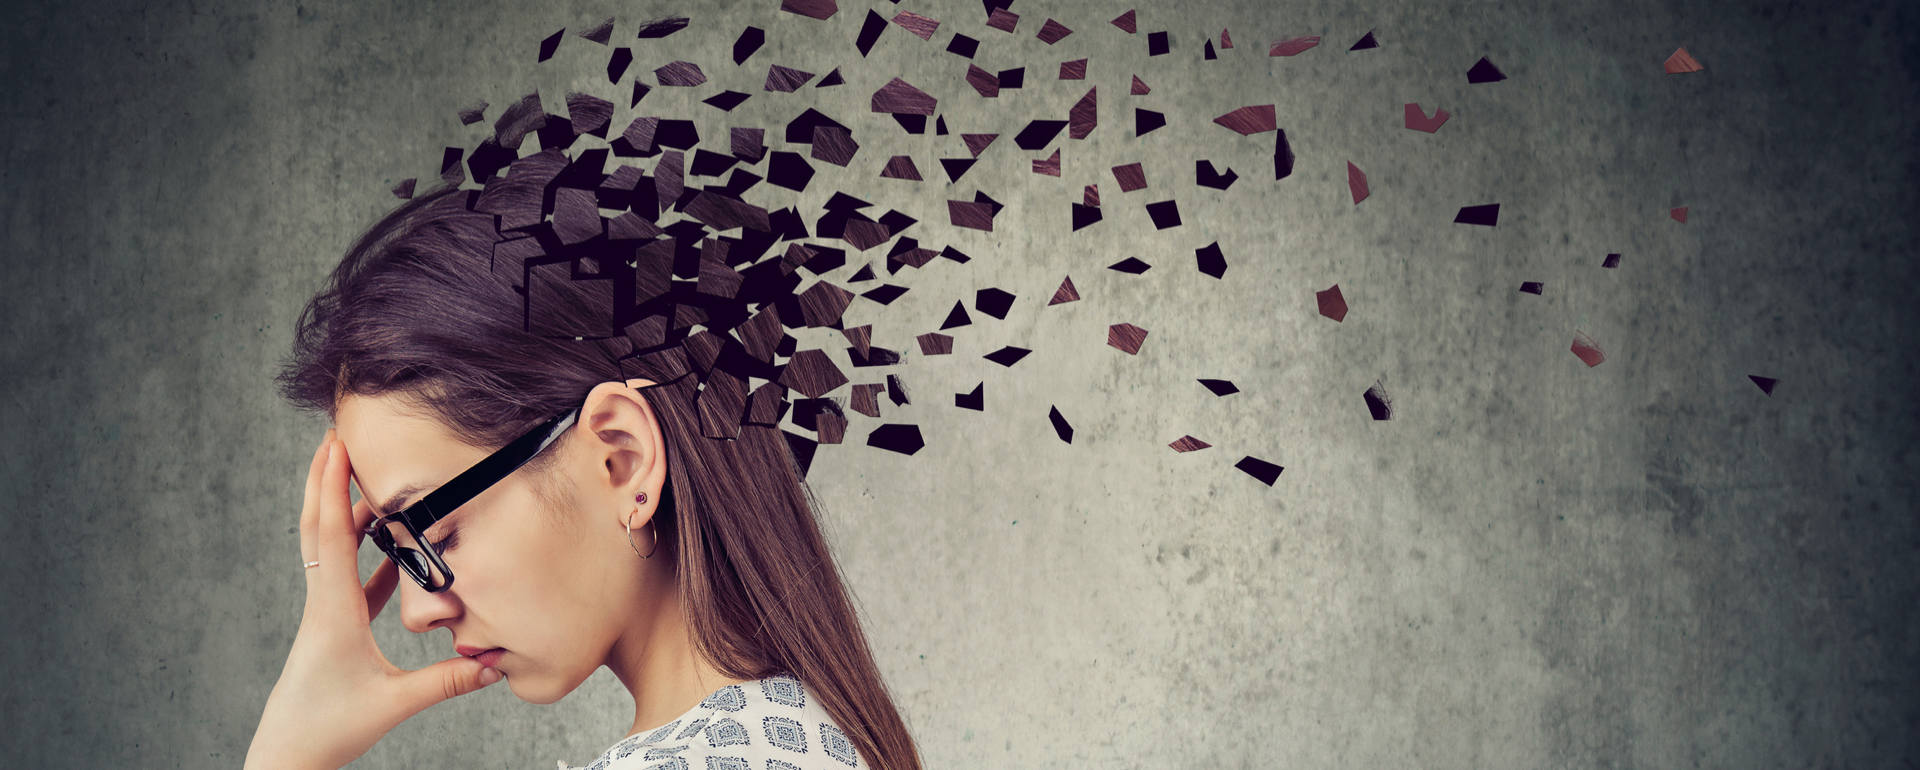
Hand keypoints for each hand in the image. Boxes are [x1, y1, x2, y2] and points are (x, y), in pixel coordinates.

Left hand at [244, 429, 502, 769]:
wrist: (287, 755)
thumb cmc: (328, 728)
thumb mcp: (393, 703)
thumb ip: (446, 681)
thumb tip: (493, 664)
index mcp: (334, 611)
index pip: (332, 535)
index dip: (335, 487)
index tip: (336, 444)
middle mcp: (323, 603)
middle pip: (318, 527)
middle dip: (324, 479)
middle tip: (335, 436)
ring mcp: (325, 614)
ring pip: (331, 548)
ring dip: (344, 509)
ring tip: (366, 477)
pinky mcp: (332, 628)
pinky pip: (348, 577)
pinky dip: (364, 553)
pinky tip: (388, 546)